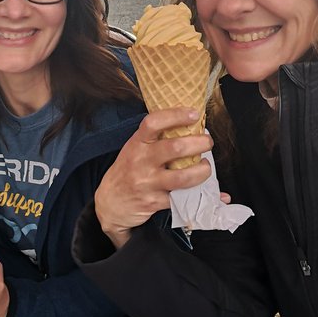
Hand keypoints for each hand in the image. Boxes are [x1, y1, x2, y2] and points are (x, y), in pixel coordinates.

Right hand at [94, 108, 213, 248]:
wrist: (110, 203)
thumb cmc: (127, 171)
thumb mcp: (134, 150)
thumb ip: (155, 139)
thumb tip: (190, 126)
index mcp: (137, 144)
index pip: (154, 123)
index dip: (176, 115)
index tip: (194, 114)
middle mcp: (141, 161)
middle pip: (174, 148)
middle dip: (199, 143)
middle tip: (207, 142)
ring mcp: (147, 183)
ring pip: (182, 177)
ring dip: (201, 171)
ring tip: (205, 166)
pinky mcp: (154, 202)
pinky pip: (181, 198)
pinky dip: (199, 195)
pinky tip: (205, 190)